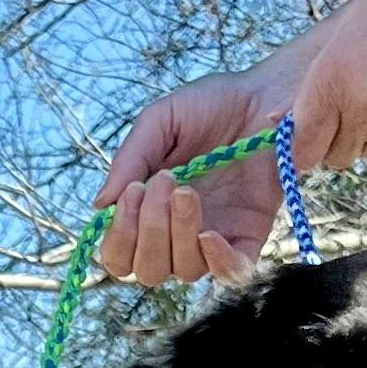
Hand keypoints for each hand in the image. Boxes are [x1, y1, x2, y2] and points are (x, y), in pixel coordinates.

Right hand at [93, 45, 318, 284]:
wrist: (266, 94)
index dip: (119, 237)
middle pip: (148, 270)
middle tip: (165, 182)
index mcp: (148, 210)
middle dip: (149, 231)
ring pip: (184, 270)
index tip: (131, 193)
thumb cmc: (210, 106)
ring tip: (188, 191)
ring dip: (178, 235)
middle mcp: (177, 233)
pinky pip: (232, 273)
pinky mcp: (249, 237)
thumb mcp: (161, 121)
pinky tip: (209, 234)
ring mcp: (213, 237)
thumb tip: (101, 205)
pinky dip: (218, 262)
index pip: (120, 254)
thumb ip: (130, 159)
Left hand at [288, 0, 366, 177]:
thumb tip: (302, 115)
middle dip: (345, 137)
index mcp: (334, 73)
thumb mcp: (355, 24)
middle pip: (339, 155)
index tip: (309, 148)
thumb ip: (330, 74)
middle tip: (365, 105)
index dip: (305, 147)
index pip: (302, 143)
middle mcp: (363, 103)